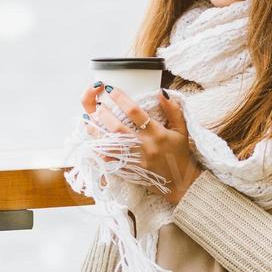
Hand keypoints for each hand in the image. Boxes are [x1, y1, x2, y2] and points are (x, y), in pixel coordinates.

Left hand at [79, 82, 201, 206]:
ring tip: (89, 118)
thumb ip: (173, 110)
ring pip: (110, 145)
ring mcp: (135, 160)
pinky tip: (92, 140)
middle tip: (98, 104)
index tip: (110, 89)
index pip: (135, 112)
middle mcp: (144, 146)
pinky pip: (110, 160)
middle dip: (104, 114)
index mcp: (156, 133)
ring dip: (97, 131)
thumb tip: (161, 92)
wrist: (180, 182)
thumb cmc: (180, 153)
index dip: (120, 98)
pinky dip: (100, 151)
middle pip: (118, 128)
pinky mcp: (130, 170)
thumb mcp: (182, 130)